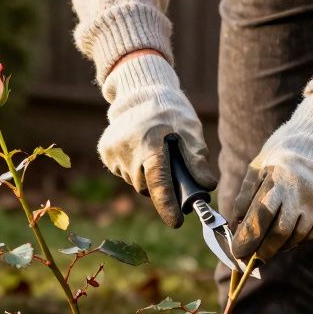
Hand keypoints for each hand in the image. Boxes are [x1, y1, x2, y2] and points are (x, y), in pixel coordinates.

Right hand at [98, 52, 215, 227]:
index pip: (159, 181)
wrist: (140, 91)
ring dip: (147, 176)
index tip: (176, 222)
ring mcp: (114, 151)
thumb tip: (207, 185)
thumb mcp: (190, 130)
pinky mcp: (105, 151)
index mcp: (151, 143)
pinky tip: (140, 150)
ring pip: (135, 180)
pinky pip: (124, 172)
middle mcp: (128, 149)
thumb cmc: (170, 111)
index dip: (168, 204)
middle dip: (161, 186)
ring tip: (154, 153)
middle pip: (147, 186)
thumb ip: (197, 158)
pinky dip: (134, 167)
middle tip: (172, 171)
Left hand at [232, 95, 312, 260]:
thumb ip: (246, 194)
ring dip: (279, 246)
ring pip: (295, 237)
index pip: (260, 218)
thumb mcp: (260, 166)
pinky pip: (311, 233)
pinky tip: (288, 234)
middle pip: (278, 234)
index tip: (238, 252)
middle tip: (251, 258)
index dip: (247, 239)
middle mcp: (301, 193)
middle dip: (262, 250)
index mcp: (279, 180)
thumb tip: (237, 224)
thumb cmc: (283, 155)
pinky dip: (296, 238)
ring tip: (268, 245)